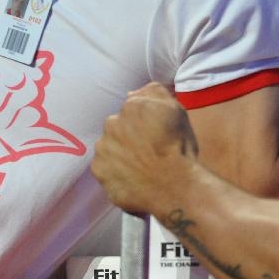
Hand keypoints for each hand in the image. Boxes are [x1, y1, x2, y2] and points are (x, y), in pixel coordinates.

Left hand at [92, 82, 198, 213]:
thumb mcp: (177, 111)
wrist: (173, 185)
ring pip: (109, 146)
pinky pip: (105, 167)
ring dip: (120, 152)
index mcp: (132, 106)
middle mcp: (112, 123)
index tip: (156, 133)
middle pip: (118, 126)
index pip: (133, 108)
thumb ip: (155, 93)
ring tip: (140, 166)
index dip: (145, 121)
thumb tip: (134, 92)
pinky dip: (115, 171)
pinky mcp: (99, 171)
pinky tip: (133, 177)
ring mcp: (103, 148)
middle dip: (129, 135)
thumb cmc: (179, 148)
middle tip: (148, 150)